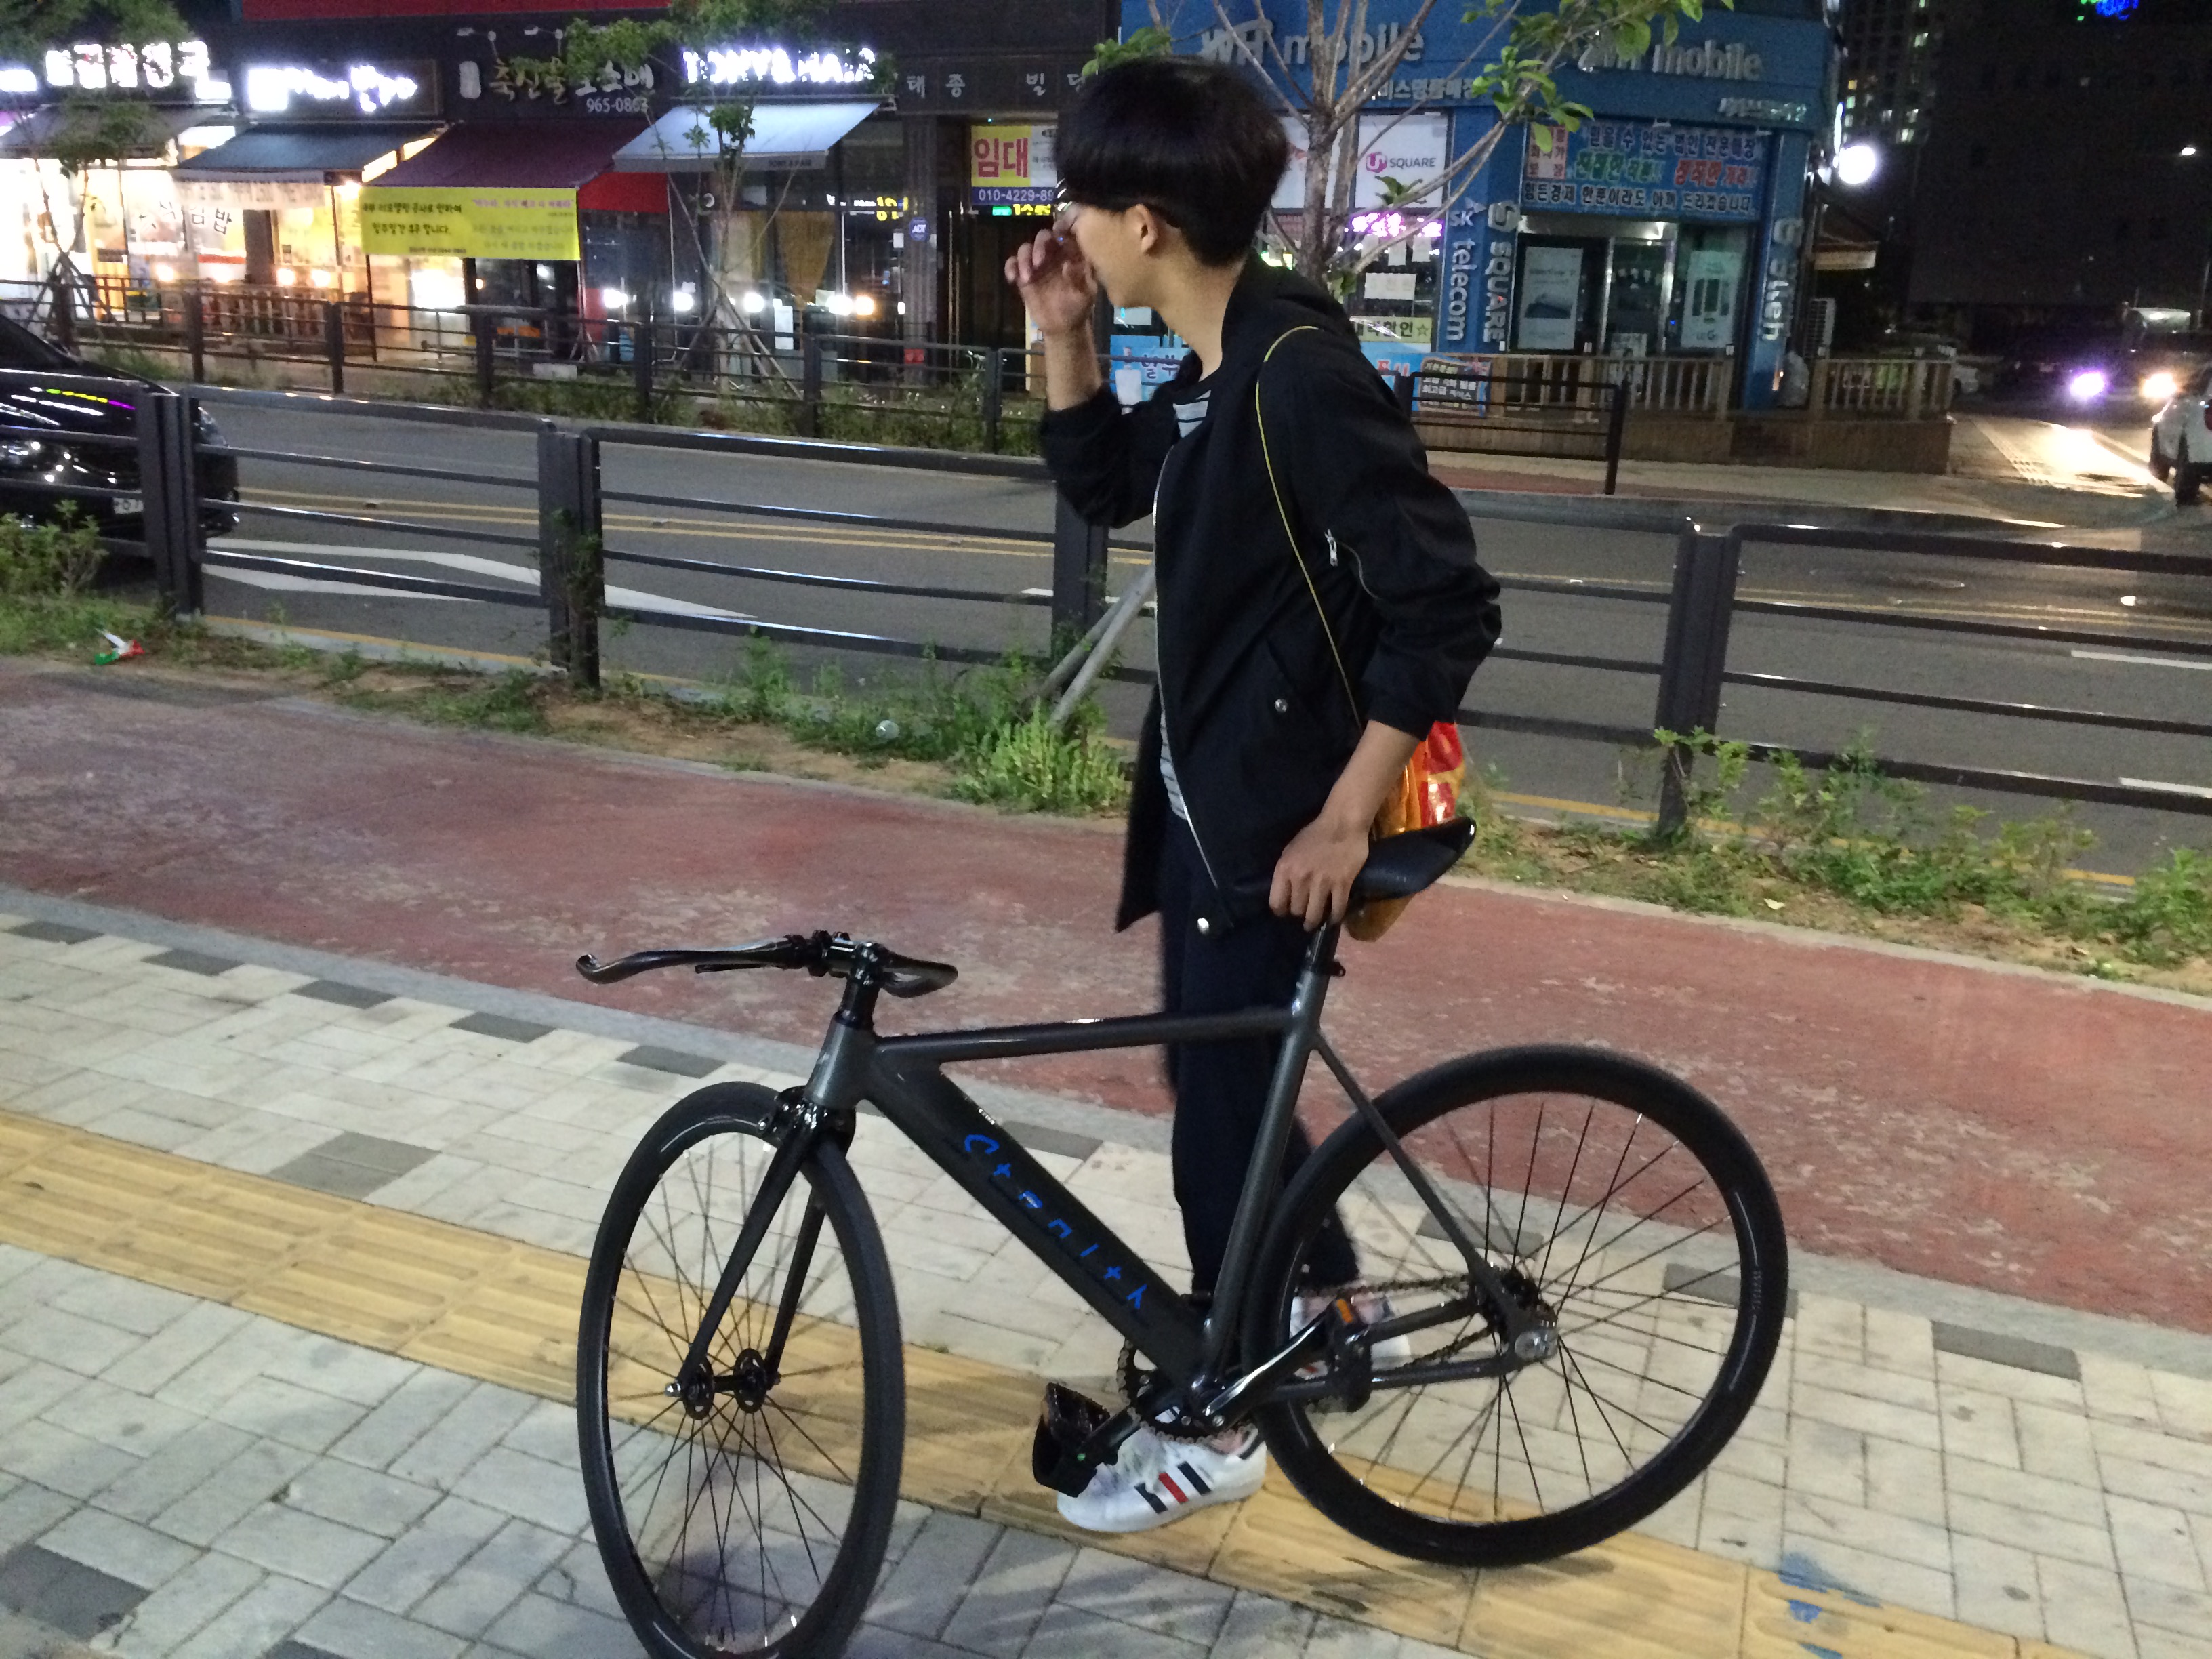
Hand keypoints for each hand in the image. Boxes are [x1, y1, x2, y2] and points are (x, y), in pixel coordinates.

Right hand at [1004, 227, 1095, 339]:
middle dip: (1039, 246)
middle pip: (1042, 237)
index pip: (1064, 234)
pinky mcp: (1023, 276)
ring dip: (1024, 258)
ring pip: (1025, 249)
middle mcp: (1052, 255)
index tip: (1057, 237)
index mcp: (1069, 254)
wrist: (1063, 326)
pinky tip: (1013, 279)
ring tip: (1028, 277)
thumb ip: (1080, 277)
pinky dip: (1011, 267)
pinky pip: (1012, 264)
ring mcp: (1036, 265)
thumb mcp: (1086, 292)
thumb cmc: (1079, 306)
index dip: (1059, 230)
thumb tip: (1067, 264)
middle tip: (1039, 262)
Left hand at [1269, 810, 1369, 929]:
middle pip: (1296, 910)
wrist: (1342, 823)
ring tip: (1315, 923)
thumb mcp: (1291, 850)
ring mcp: (1322, 882)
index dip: (1280, 911)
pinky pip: (1336, 909)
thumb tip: (1284, 893)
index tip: (1285, 913)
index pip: (1276, 903)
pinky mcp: (1342, 884)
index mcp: (1285, 869)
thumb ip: (1286, 872)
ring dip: (1314, 922)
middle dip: (1299, 914)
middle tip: (1304, 914)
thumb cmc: (1315, 834)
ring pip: (1314, 915)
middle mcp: (1301, 878)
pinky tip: (1333, 919)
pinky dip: (1335, 917)